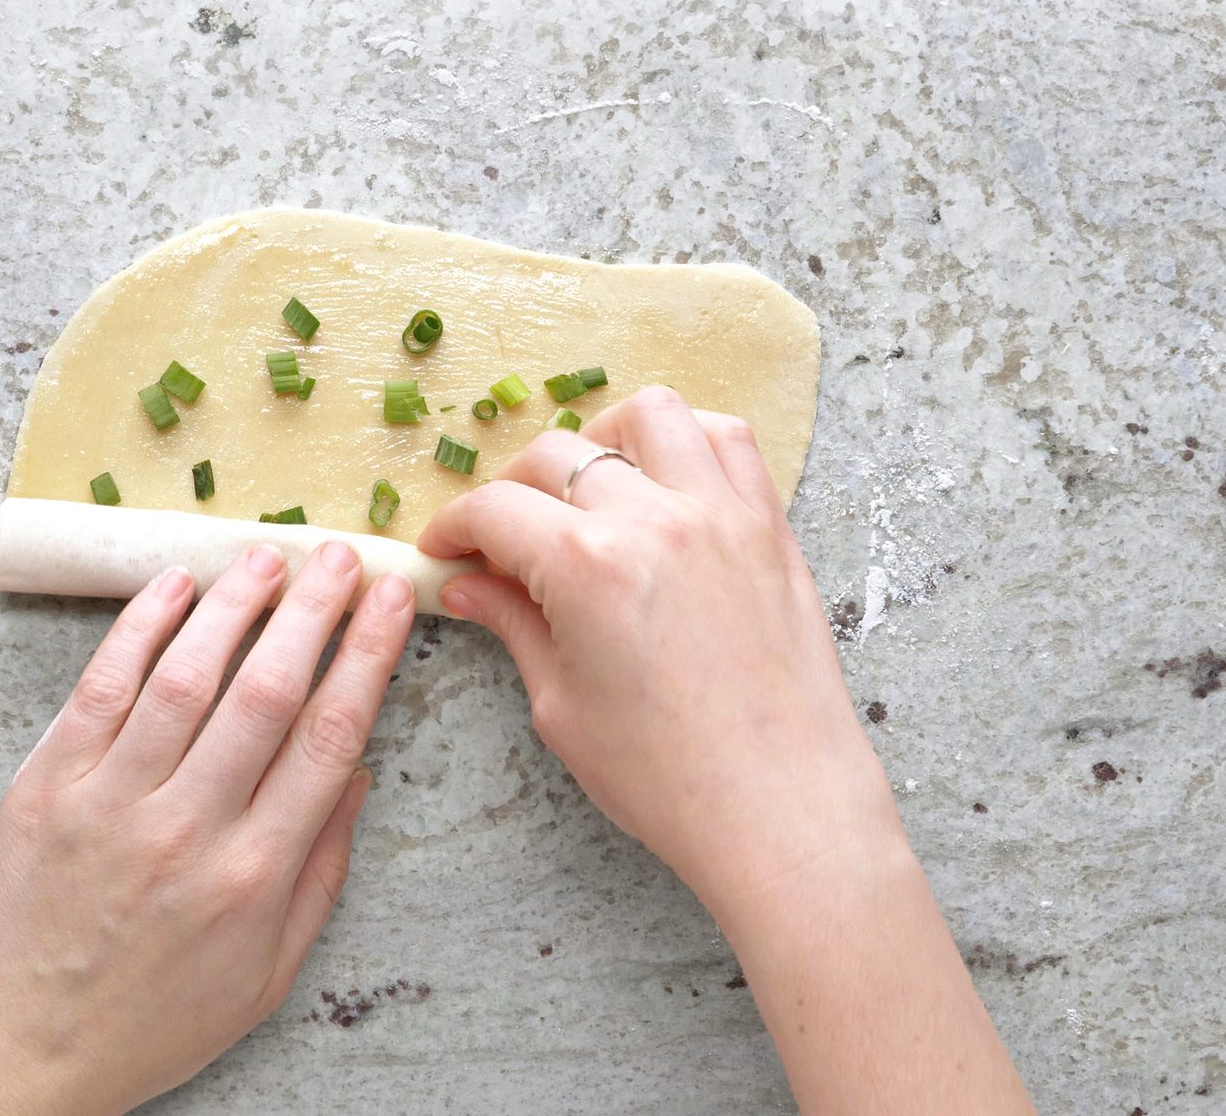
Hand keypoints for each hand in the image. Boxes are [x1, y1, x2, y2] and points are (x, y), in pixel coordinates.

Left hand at [0, 543, 415, 1115]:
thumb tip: (358, 775)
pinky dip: (139, 628)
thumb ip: (320, 872)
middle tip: (338, 555)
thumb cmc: (154, 1019)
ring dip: (234, 605)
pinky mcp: (47, 786)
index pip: (330, 737)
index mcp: (254, 875)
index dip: (368, 658)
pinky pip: (101, 688)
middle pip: (268, 692)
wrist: (24, 1050)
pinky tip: (174, 587)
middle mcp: (188, 829)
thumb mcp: (269, 974)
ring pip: (186, 676)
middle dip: (313, 611)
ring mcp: (112, 802)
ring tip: (266, 555)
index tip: (389, 602)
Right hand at [420, 385, 893, 916]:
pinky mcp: (768, 526)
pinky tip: (664, 481)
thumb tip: (466, 586)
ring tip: (588, 489)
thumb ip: (514, 625)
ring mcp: (720, 513)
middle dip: (512, 491)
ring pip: (648, 415)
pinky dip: (687, 441)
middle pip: (555, 455)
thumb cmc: (669, 777)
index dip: (453, 527)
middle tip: (503, 541)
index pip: (494, 510)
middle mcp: (655, 518)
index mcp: (587, 565)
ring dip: (602, 439)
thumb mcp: (562, 705)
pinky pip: (728, 440)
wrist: (781, 809)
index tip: (444, 550)